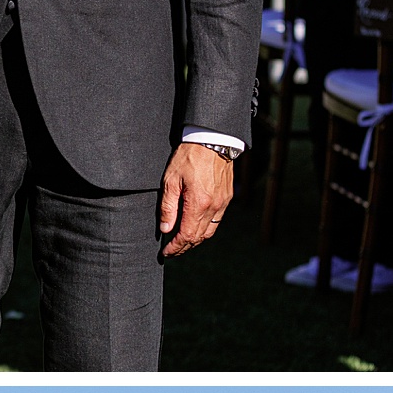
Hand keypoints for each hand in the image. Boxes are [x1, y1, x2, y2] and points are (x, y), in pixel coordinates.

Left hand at [158, 142, 232, 258]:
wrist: (212, 139)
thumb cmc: (188, 157)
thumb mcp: (171, 180)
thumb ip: (168, 207)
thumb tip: (166, 229)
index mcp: (199, 203)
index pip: (186, 235)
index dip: (175, 247)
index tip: (166, 253)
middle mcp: (214, 206)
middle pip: (199, 237)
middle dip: (184, 247)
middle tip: (172, 251)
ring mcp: (223, 202)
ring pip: (209, 231)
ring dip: (196, 240)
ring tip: (182, 242)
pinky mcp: (227, 197)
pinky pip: (216, 220)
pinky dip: (205, 229)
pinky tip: (196, 227)